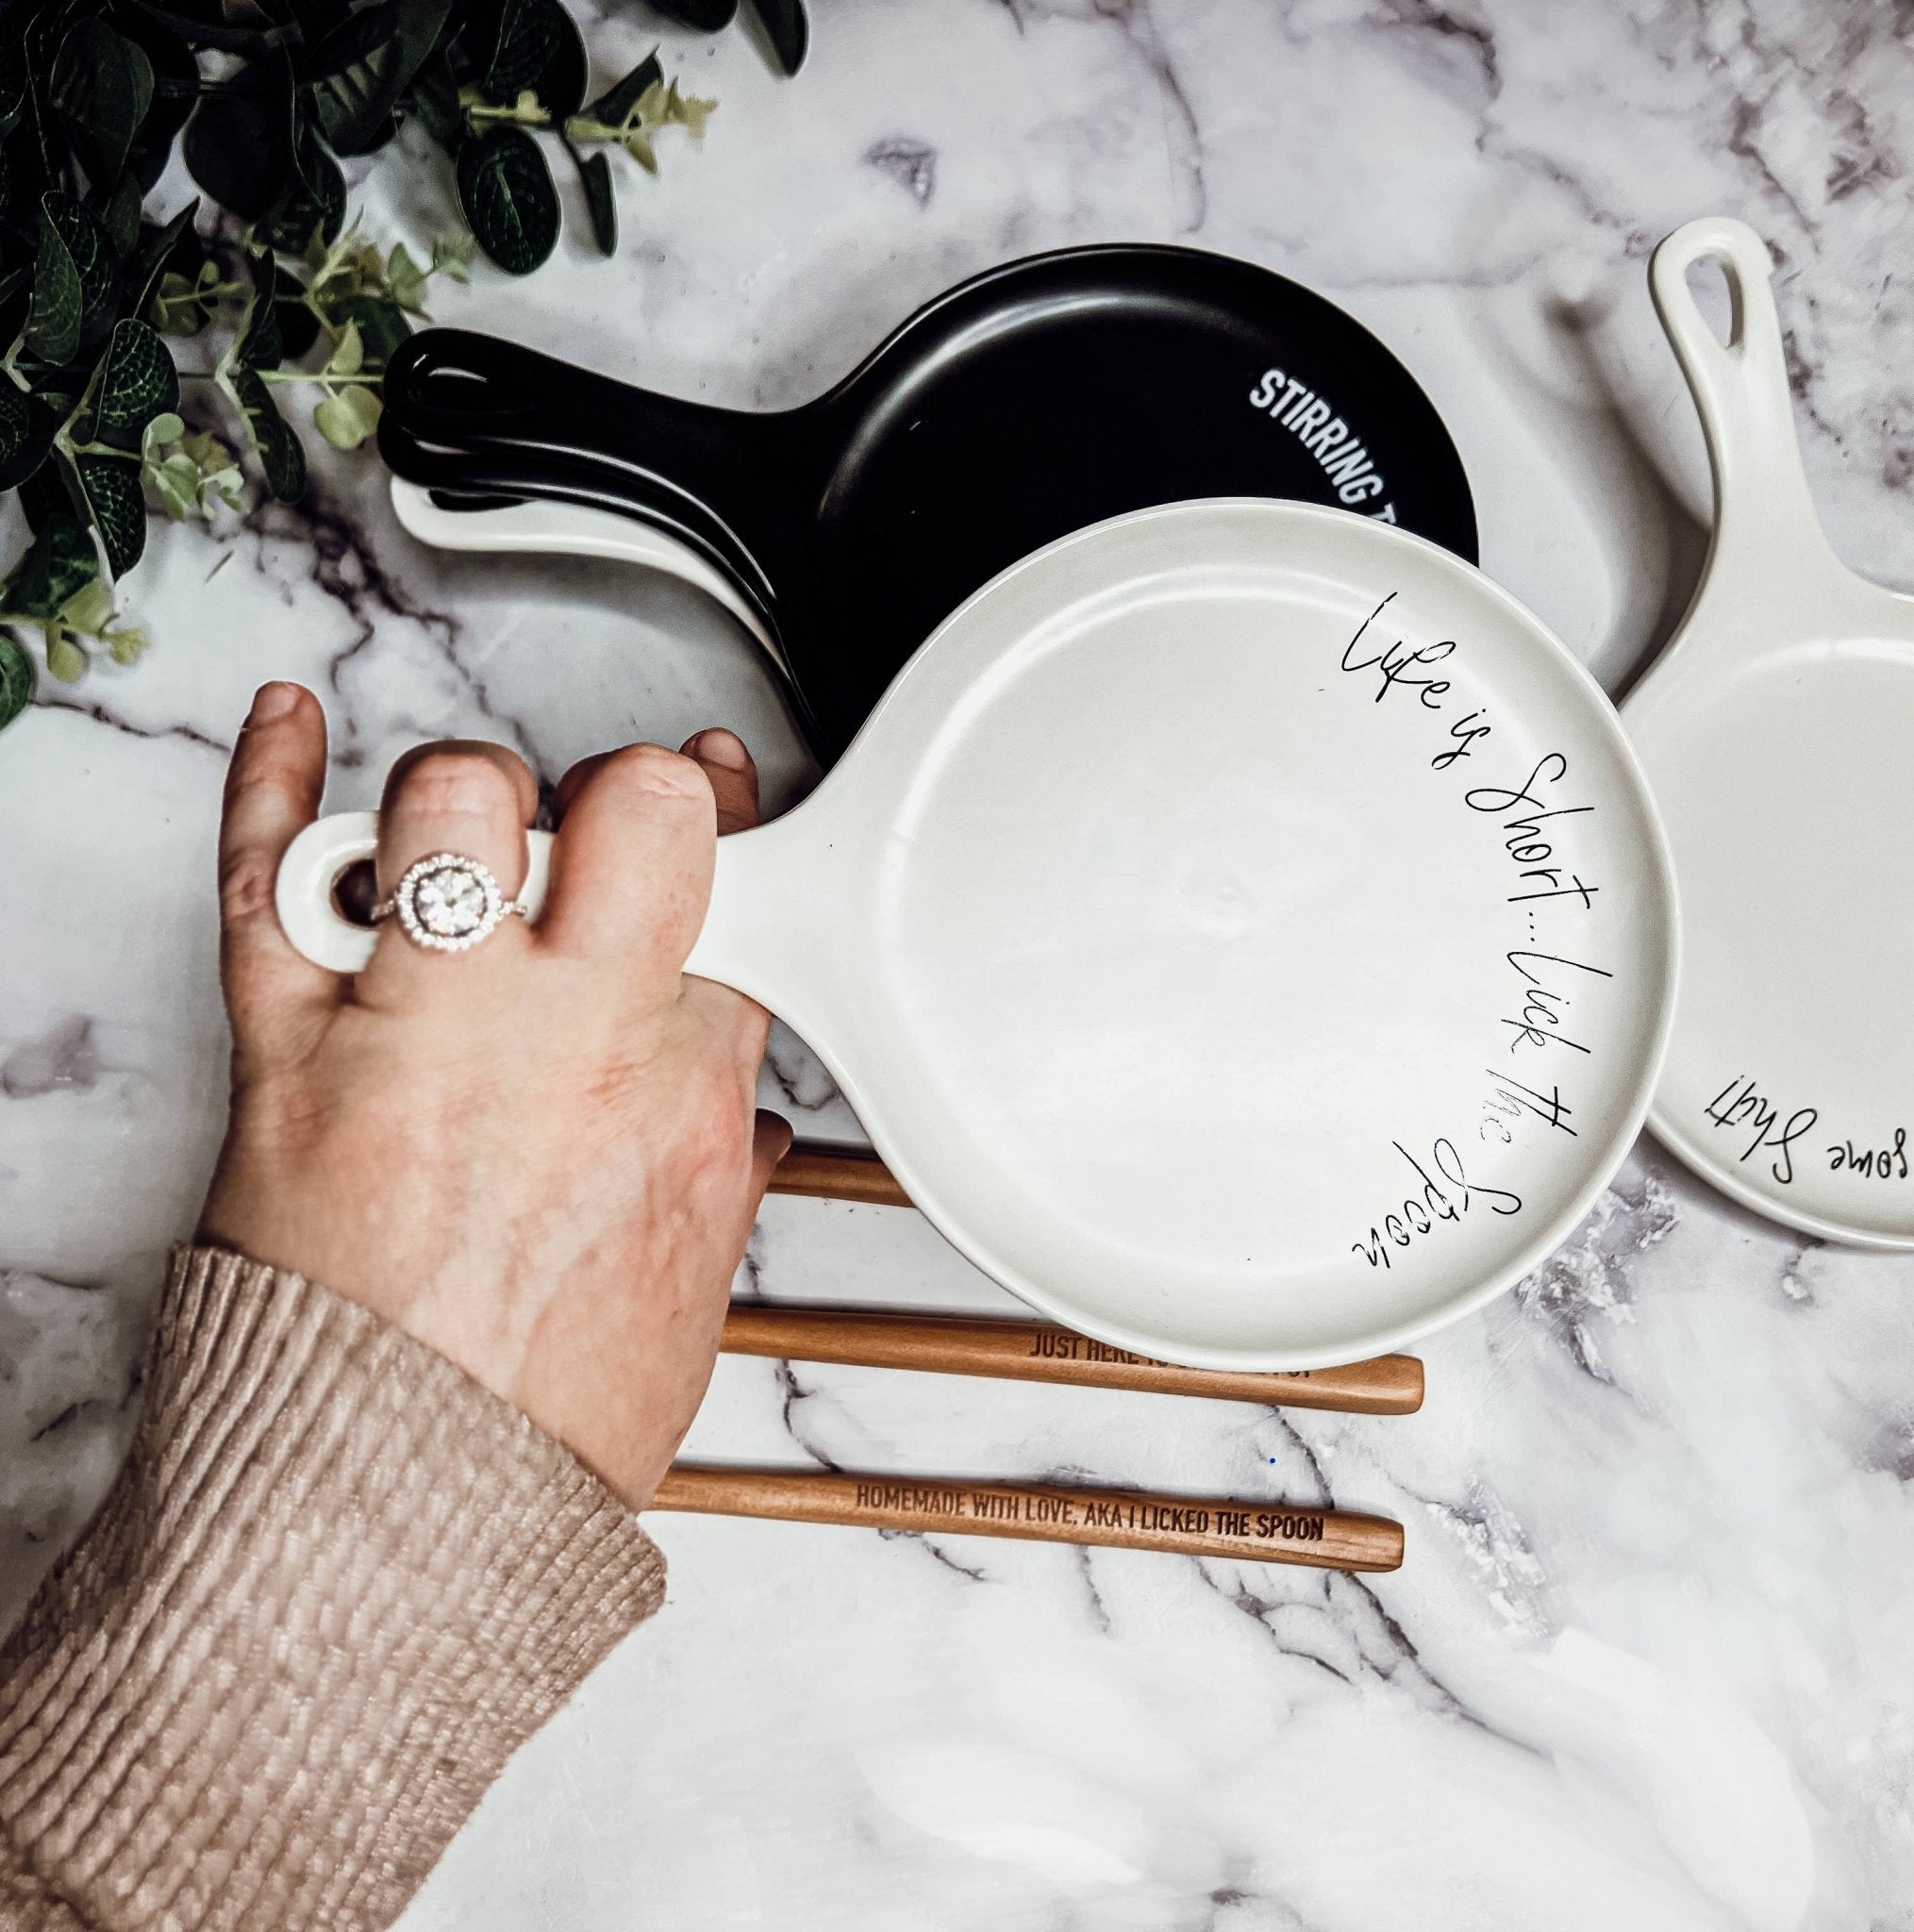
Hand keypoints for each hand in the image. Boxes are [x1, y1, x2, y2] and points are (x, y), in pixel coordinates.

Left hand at [198, 682, 790, 1503]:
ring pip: (453, 809)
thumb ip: (714, 1172)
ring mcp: (421, 1029)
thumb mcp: (688, 1289)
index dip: (730, 828)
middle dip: (628, 795)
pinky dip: (271, 782)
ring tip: (467, 836)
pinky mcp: (286, 1051)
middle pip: (629, 812)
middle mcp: (564, 1037)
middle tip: (602, 834)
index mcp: (678, 1095)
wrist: (390, 1518)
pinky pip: (266, 877)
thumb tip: (732, 1118)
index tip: (719, 806)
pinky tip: (288, 725)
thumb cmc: (534, 1423)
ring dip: (469, 796)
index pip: (736, 896)